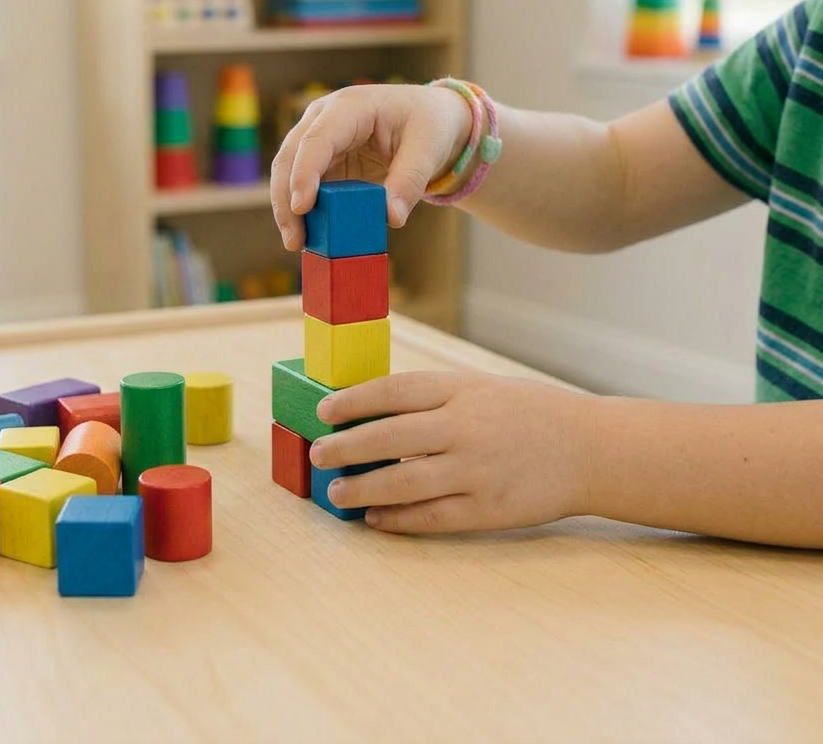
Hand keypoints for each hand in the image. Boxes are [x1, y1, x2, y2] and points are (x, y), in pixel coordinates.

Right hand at [270, 84, 472, 249]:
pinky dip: (303, 214)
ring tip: (298, 244)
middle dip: (286, 199)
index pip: (316, 139)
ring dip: (288, 211)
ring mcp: (318, 141)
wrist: (428, 120)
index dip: (304, 172)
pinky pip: (303, 189)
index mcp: (349, 107)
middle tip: (295, 239)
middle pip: (290, 157)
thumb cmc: (428, 125)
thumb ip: (410, 181)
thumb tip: (392, 218)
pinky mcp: (321, 163)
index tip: (302, 207)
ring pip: (287, 175)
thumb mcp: (428, 148)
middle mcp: (323, 120)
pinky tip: (309, 238)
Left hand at [309, 371, 589, 533]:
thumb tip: (371, 413)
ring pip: (404, 484)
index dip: (353, 401)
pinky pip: (432, 517)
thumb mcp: (480, 388)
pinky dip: (398, 520)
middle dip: (346, 448)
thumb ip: (433, 398)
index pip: (393, 392)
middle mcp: (465, 428)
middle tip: (320, 454)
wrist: (589, 448)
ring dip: (364, 490)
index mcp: (462, 390)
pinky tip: (375, 519)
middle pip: (389, 438)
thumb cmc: (528, 412)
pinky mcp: (488, 509)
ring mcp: (476, 471)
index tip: (324, 412)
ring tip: (336, 493)